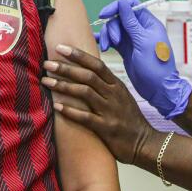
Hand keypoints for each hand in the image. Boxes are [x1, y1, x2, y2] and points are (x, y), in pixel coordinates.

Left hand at [43, 45, 158, 163]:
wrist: (145, 143)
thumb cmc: (129, 119)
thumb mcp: (121, 96)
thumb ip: (105, 84)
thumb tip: (84, 71)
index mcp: (116, 85)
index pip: (96, 64)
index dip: (78, 55)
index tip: (60, 47)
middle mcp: (113, 95)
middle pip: (88, 76)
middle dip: (66, 68)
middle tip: (47, 63)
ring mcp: (110, 111)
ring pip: (85, 93)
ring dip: (64, 86)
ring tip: (46, 81)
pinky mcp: (106, 128)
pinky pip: (86, 117)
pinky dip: (70, 111)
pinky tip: (57, 107)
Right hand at [94, 0, 191, 118]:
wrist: (158, 89)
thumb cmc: (156, 66)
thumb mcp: (143, 42)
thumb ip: (131, 22)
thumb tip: (123, 2)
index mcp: (148, 24)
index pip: (131, 6)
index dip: (117, 7)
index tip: (105, 14)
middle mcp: (140, 29)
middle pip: (119, 18)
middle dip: (112, 27)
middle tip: (114, 41)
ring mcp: (132, 40)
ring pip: (114, 29)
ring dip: (107, 36)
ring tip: (106, 48)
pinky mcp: (125, 50)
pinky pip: (112, 40)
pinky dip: (105, 41)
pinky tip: (98, 43)